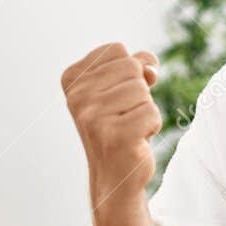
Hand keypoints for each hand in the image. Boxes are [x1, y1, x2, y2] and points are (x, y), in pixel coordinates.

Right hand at [61, 42, 161, 217]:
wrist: (114, 176)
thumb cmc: (120, 126)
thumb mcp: (123, 88)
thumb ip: (136, 66)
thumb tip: (150, 66)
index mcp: (72, 80)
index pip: (116, 50)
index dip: (129, 70)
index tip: (117, 96)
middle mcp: (77, 97)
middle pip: (132, 66)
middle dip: (139, 91)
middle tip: (125, 115)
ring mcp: (93, 117)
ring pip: (143, 90)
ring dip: (146, 110)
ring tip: (130, 127)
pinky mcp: (114, 136)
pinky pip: (152, 113)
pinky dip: (152, 126)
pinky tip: (136, 140)